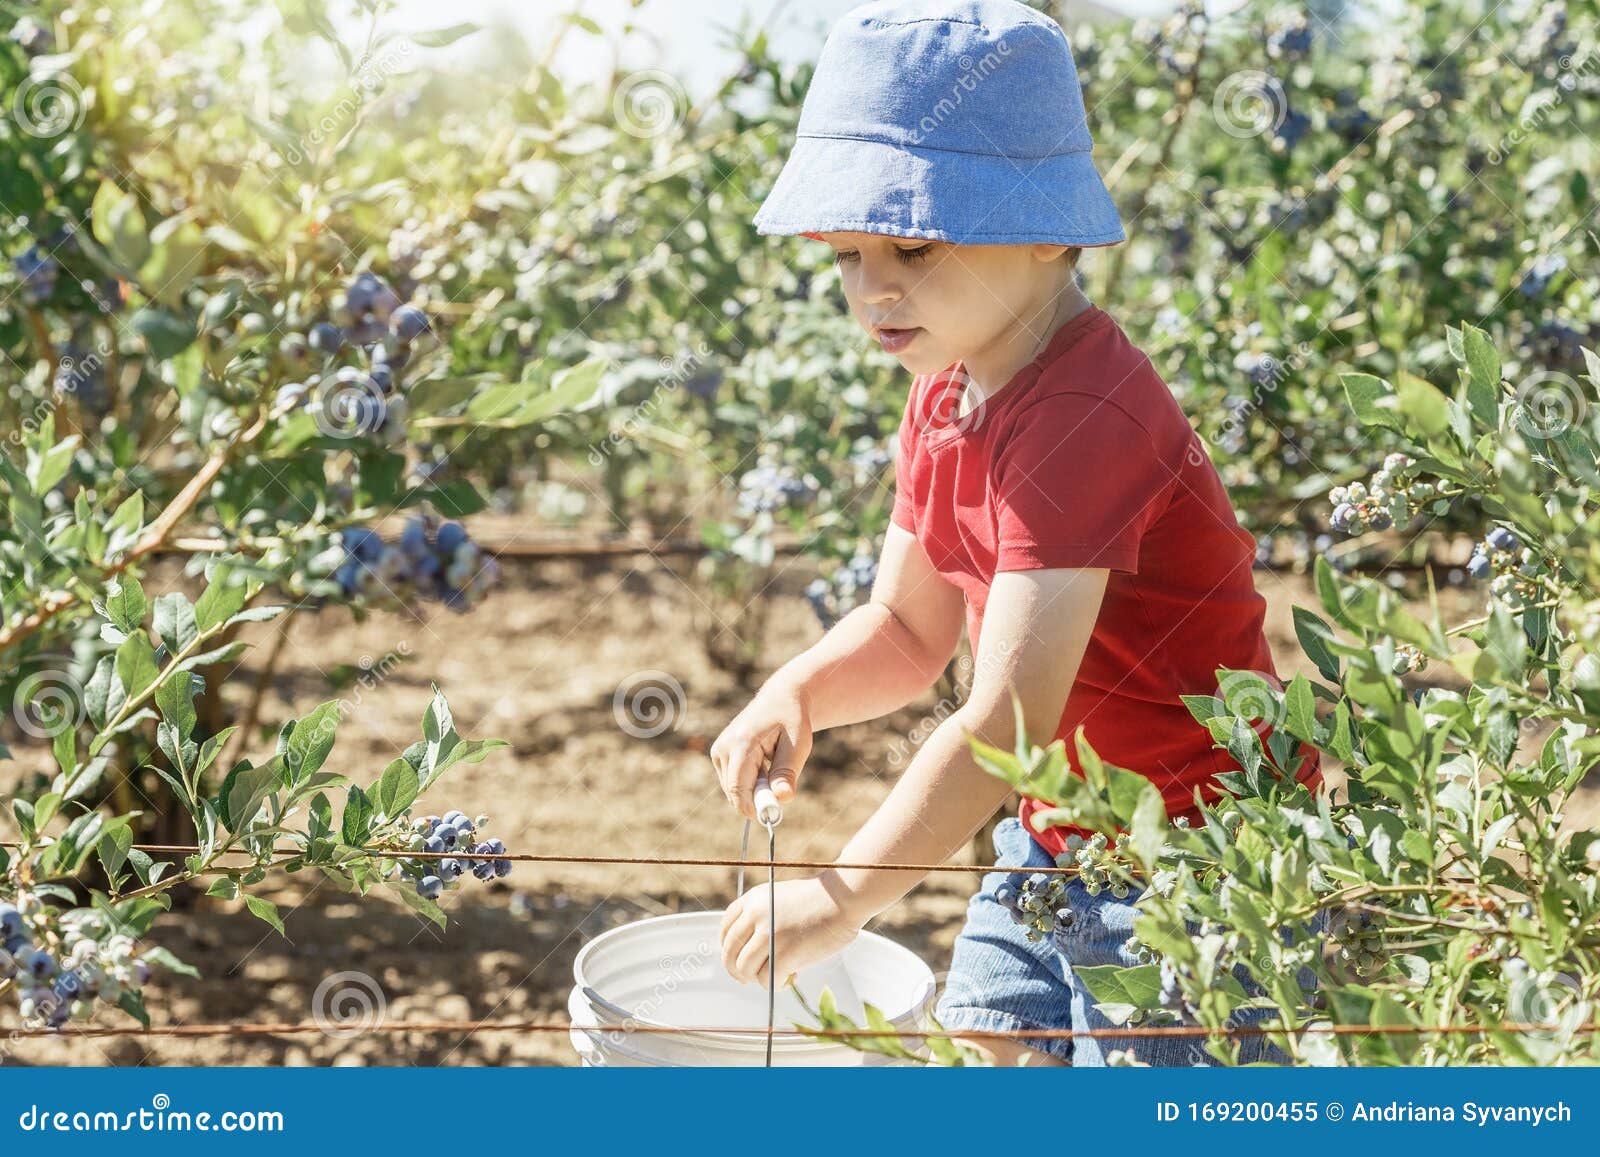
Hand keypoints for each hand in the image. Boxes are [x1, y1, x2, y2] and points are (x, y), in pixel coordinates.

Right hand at [709, 680, 812, 819]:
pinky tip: (762, 763)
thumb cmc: (791, 721)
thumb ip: (787, 772)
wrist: (780, 699)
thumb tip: (783, 799)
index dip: (753, 807)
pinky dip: (749, 782)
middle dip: (757, 798)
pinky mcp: (718, 755)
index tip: (773, 815)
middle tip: (780, 786)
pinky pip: (732, 783)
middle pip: (734, 792)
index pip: (738, 788)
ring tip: (772, 765)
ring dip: (754, 789)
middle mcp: (723, 747)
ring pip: (733, 790)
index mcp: (741, 744)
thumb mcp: (798, 745)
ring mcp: (718, 751)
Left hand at [720, 877, 861, 986]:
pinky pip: (767, 980)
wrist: (844, 896)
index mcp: (754, 899)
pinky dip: (776, 985)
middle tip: (748, 977)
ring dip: (757, 978)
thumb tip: (753, 947)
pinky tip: (790, 979)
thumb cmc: (820, 899)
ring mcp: (769, 935)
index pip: (725, 928)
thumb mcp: (781, 897)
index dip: (727, 947)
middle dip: (736, 970)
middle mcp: (756, 915)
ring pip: (745, 969)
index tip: (736, 957)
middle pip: (730, 952)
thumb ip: (764, 916)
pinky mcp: (784, 954)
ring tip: (774, 977)